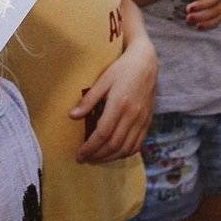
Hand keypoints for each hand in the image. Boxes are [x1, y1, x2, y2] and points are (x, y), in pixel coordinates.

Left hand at [71, 34, 155, 162]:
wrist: (146, 62)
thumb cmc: (122, 69)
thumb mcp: (103, 80)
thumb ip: (88, 100)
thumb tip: (72, 116)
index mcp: (119, 104)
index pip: (102, 134)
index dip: (90, 148)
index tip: (79, 154)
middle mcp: (132, 114)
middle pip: (114, 145)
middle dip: (97, 156)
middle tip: (85, 159)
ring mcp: (142, 119)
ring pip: (126, 148)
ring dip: (110, 158)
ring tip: (97, 159)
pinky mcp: (148, 120)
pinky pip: (138, 144)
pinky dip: (125, 153)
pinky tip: (115, 153)